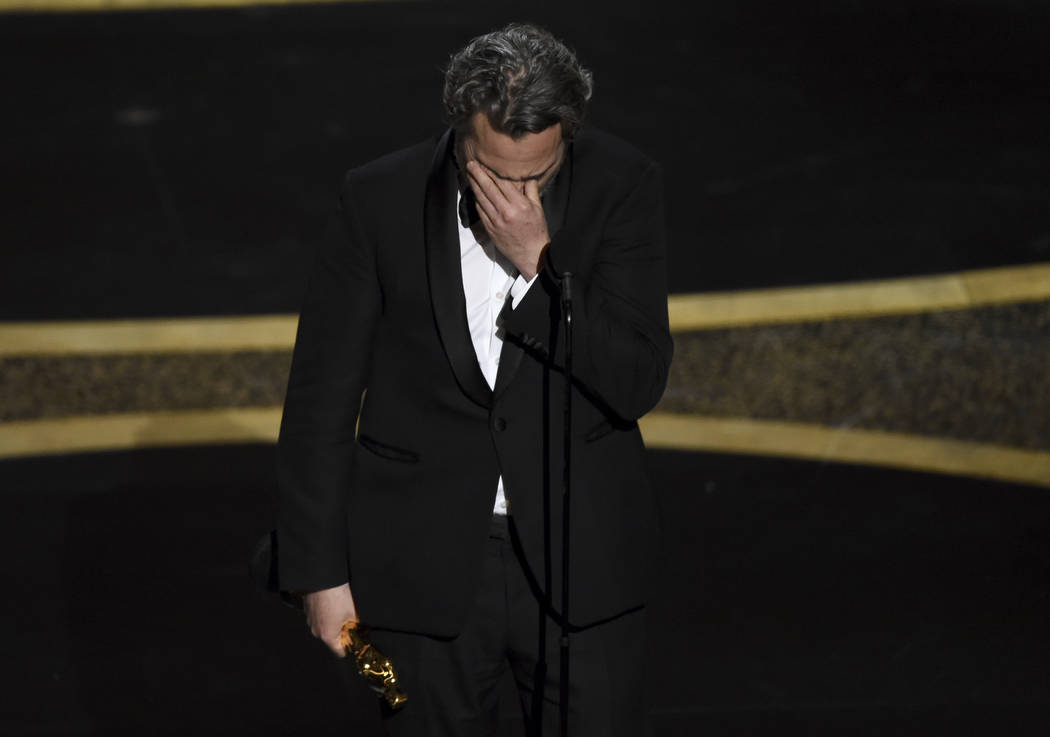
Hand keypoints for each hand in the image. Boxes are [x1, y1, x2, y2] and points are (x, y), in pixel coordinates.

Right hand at [302, 582, 357, 657]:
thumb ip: (356, 625)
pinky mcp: (307, 610)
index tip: (356, 638)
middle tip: (352, 621)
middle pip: (332, 639)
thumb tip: (359, 629)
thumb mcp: (353, 612)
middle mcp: (316, 631)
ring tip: (342, 609)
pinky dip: (326, 614)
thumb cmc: (337, 596)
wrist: (322, 578)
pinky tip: (333, 603)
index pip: (339, 651)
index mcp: (327, 636)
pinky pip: (319, 617)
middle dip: (342, 632)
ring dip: (334, 622)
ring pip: (325, 627)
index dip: (350, 646)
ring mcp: (310, 621)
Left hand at [466, 160, 548, 278]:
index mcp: (519, 205)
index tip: (485, 164)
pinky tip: (475, 193)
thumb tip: (528, 177)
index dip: (492, 172)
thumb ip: (531, 191)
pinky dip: (477, 201)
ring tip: (470, 176)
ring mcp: (496, 221)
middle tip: (471, 164)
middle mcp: (506, 212)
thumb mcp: (538, 209)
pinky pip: (480, 211)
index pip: (502, 183)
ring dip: (474, 186)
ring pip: (481, 199)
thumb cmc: (536, 231)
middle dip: (478, 175)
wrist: (532, 254)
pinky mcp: (490, 229)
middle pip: (488, 189)